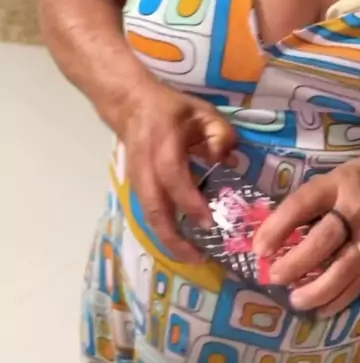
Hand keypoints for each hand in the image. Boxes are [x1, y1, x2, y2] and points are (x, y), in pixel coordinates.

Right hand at [122, 83, 236, 262]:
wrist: (131, 105)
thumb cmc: (171, 109)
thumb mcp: (203, 111)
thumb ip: (220, 133)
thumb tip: (227, 160)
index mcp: (163, 145)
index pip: (173, 177)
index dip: (189, 201)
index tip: (209, 221)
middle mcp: (146, 167)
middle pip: (153, 210)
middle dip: (174, 238)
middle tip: (199, 257)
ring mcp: (136, 179)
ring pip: (148, 217)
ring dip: (168, 240)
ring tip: (193, 257)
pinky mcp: (135, 187)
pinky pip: (148, 213)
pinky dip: (163, 230)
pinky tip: (182, 240)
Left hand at [253, 155, 359, 313]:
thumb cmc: (355, 183)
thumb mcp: (331, 178)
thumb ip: (305, 203)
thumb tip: (268, 234)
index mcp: (336, 184)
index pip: (303, 204)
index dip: (279, 226)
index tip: (259, 248)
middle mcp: (355, 210)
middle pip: (325, 239)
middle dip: (297, 262)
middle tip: (274, 276)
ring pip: (344, 268)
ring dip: (317, 288)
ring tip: (294, 300)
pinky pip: (358, 283)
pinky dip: (338, 299)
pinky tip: (319, 308)